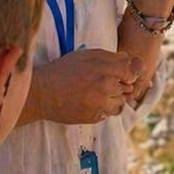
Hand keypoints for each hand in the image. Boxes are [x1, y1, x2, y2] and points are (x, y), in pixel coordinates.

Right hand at [21, 49, 142, 125]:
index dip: (128, 72)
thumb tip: (130, 63)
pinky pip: (109, 114)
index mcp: (103, 68)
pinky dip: (104, 109)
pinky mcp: (94, 117)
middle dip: (120, 84)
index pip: (132, 71)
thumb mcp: (86, 56)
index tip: (121, 73)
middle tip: (103, 83)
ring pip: (121, 103)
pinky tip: (90, 102)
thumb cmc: (63, 71)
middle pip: (127, 87)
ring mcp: (100, 104)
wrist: (41, 94)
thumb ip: (111, 58)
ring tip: (97, 94)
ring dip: (113, 99)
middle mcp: (104, 86)